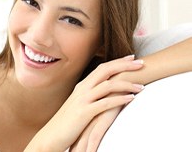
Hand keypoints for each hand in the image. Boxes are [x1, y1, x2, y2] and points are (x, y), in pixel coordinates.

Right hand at [25, 55, 143, 151]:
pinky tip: (132, 99)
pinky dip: (120, 99)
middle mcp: (82, 89)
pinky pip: (105, 103)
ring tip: (141, 86)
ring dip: (127, 84)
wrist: (52, 135)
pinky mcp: (84, 112)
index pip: (102, 68)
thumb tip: (106, 94)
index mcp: (82, 86)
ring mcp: (83, 100)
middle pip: (106, 70)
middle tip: (141, 63)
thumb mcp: (79, 105)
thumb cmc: (68, 122)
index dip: (118, 62)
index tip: (132, 58)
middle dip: (125, 65)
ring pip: (108, 85)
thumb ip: (91, 97)